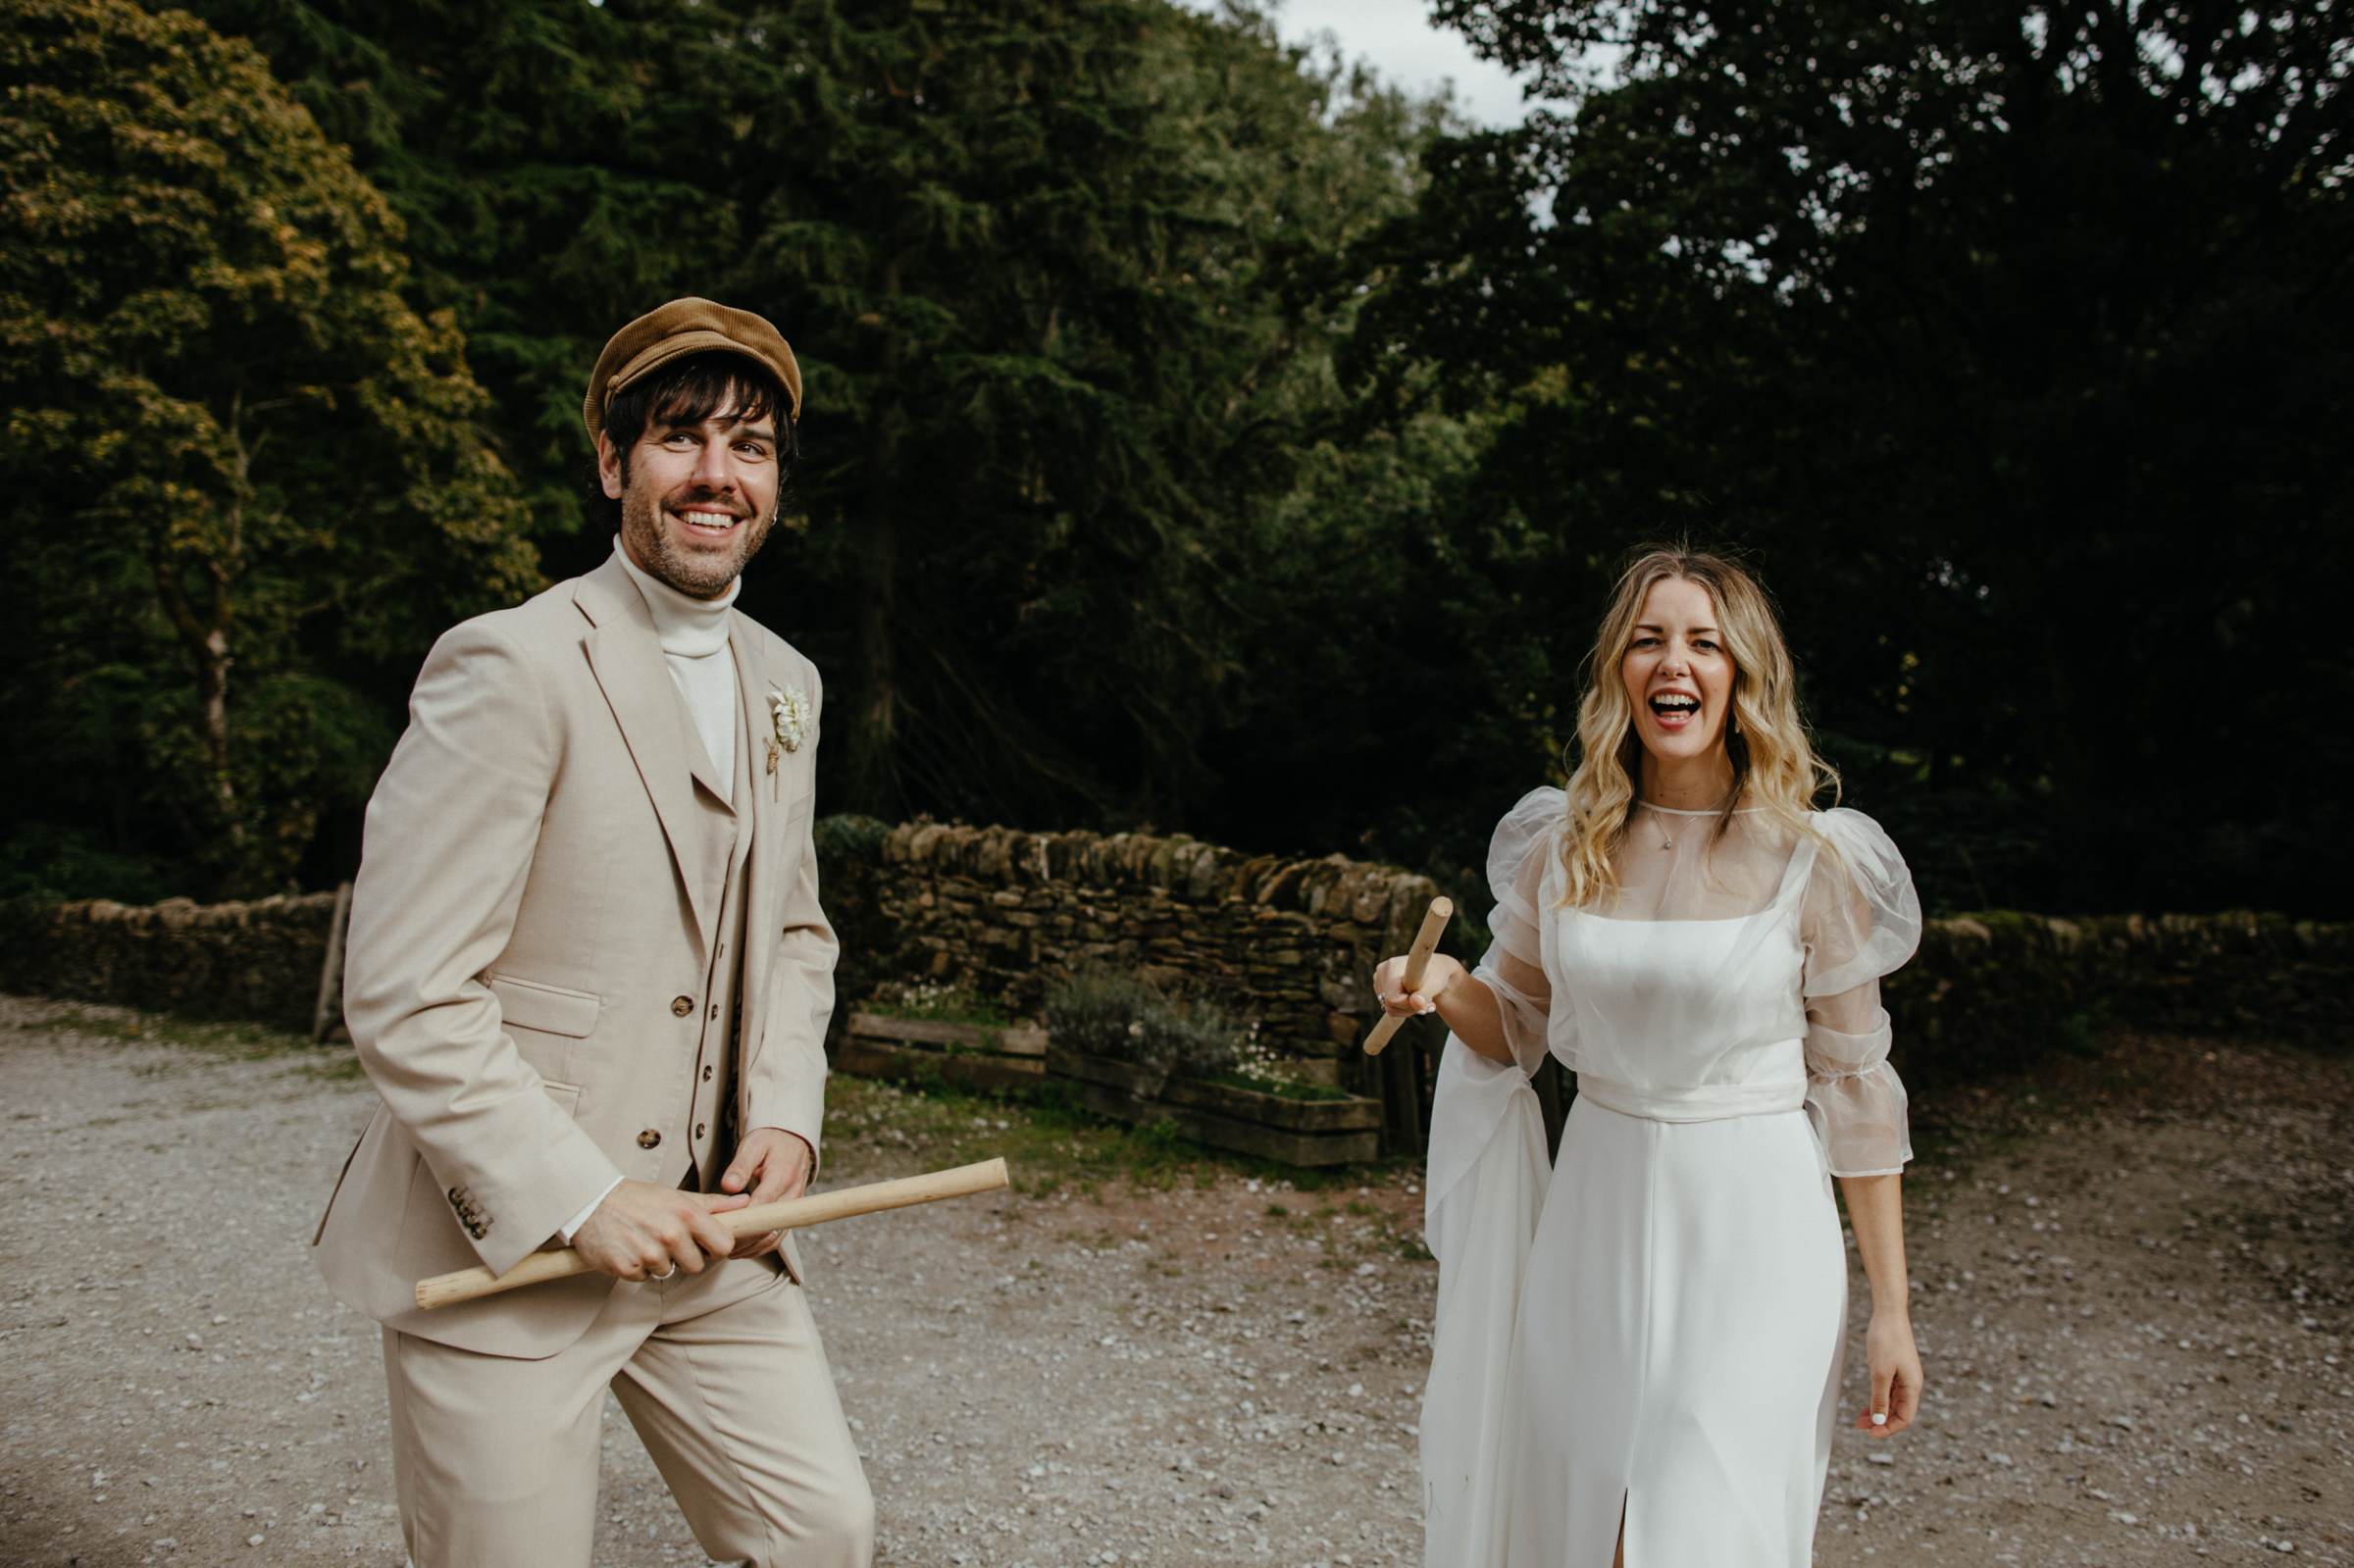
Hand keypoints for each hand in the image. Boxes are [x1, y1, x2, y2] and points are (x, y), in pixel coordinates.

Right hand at [571, 1179, 746, 1281]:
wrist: (591, 1202)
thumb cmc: (638, 1198)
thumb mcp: (677, 1195)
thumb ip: (713, 1204)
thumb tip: (745, 1203)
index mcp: (687, 1214)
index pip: (724, 1246)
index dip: (716, 1247)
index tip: (706, 1244)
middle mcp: (670, 1233)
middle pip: (697, 1265)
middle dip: (686, 1257)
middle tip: (667, 1239)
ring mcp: (648, 1252)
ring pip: (669, 1272)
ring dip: (659, 1261)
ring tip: (645, 1240)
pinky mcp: (627, 1267)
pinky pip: (644, 1277)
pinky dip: (638, 1268)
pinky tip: (630, 1248)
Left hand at [718, 1128, 812, 1258]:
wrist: (793, 1141)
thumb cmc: (771, 1142)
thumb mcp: (753, 1145)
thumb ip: (740, 1166)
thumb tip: (729, 1186)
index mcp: (782, 1175)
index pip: (763, 1205)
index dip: (743, 1220)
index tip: (722, 1227)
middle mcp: (792, 1195)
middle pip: (768, 1228)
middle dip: (742, 1239)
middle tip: (716, 1242)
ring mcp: (793, 1208)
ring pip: (773, 1238)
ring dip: (749, 1247)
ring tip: (725, 1248)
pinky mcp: (790, 1216)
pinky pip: (776, 1238)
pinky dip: (758, 1247)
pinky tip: (740, 1247)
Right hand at [1374, 953, 1466, 1019]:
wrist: (1435, 969)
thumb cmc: (1436, 974)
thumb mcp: (1435, 984)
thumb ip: (1425, 993)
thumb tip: (1415, 1003)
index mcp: (1393, 967)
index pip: (1392, 998)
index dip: (1408, 1005)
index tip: (1424, 1002)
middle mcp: (1382, 971)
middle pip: (1390, 1004)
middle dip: (1410, 1008)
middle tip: (1428, 1004)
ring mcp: (1380, 979)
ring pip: (1389, 1007)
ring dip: (1408, 1009)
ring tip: (1422, 1000)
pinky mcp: (1381, 986)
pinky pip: (1389, 1006)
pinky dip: (1403, 1007)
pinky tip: (1414, 999)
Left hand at [1855, 1311, 1922, 1435]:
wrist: (1888, 1313)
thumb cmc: (1886, 1340)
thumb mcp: (1880, 1372)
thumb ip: (1880, 1398)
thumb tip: (1879, 1421)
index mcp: (1913, 1386)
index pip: (1905, 1418)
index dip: (1888, 1428)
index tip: (1870, 1433)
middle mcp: (1912, 1383)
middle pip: (1899, 1412)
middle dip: (1881, 1422)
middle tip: (1859, 1425)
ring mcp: (1905, 1376)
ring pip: (1894, 1402)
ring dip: (1879, 1411)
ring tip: (1861, 1417)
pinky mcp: (1897, 1369)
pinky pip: (1890, 1391)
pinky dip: (1879, 1399)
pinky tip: (1869, 1403)